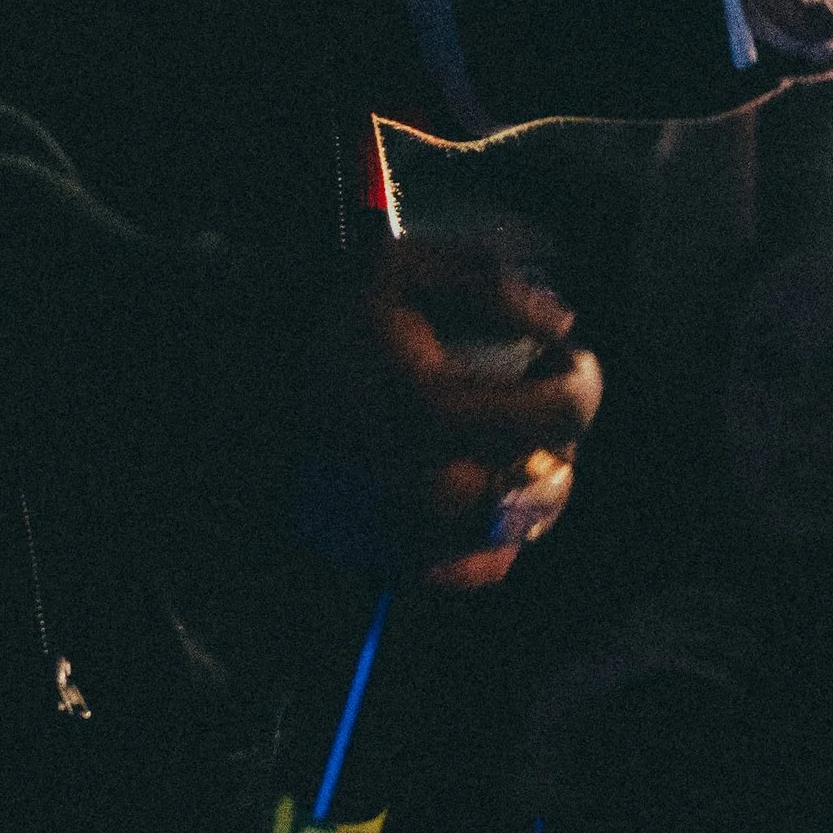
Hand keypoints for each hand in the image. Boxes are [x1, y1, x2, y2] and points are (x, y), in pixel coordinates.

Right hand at [340, 233, 603, 593]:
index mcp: (432, 413)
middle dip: (559, 432)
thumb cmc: (334, 322)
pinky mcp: (399, 564)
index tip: (565, 358)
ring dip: (533, 478)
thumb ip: (490, 285)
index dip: (581, 378)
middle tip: (533, 396)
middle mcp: (427, 488)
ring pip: (524, 523)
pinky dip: (499, 528)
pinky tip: (482, 482)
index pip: (563, 415)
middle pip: (553, 476)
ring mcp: (413, 536)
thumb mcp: (403, 267)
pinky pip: (487, 565)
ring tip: (509, 438)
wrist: (251, 386)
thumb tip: (563, 324)